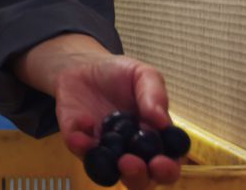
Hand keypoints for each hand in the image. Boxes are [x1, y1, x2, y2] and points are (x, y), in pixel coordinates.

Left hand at [15, 35, 181, 188]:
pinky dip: (81, 144)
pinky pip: (80, 151)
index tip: (162, 162)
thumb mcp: (144, 76)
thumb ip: (155, 96)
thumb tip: (163, 122)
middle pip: (139, 179)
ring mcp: (103, 150)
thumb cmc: (121, 75)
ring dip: (110, 170)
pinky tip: (84, 127)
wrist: (85, 66)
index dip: (167, 169)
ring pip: (108, 174)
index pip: (167, 163)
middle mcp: (131, 152)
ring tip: (112, 156)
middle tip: (132, 163)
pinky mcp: (78, 142)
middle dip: (139, 177)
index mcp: (154, 139)